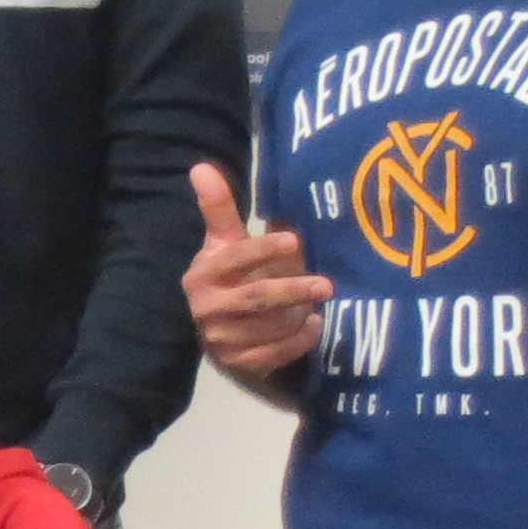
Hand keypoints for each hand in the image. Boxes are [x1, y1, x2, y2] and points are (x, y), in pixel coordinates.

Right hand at [185, 164, 332, 379]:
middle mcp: (207, 308)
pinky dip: (299, 341)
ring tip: (319, 302)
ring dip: (298, 315)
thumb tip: (200, 166)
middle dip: (292, 290)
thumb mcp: (220, 242)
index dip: (263, 250)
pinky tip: (314, 326)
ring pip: (269, 328)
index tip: (294, 241)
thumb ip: (218, 208)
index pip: (235, 260)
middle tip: (326, 284)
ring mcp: (221, 339)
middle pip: (256, 299)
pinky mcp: (237, 362)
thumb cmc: (224, 275)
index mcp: (203, 274)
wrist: (207, 327)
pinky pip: (275, 354)